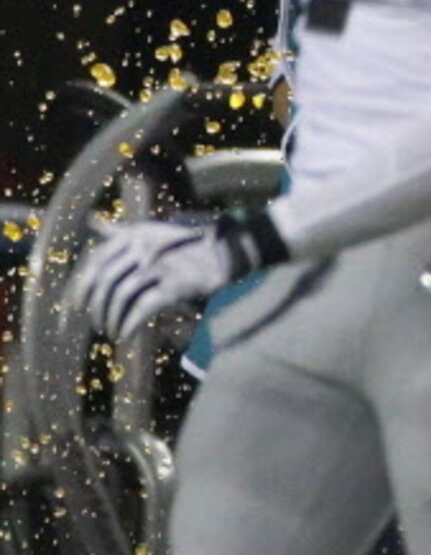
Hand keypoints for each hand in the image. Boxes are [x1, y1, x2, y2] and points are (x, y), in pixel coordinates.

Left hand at [73, 216, 267, 341]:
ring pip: (121, 295)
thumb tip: (91, 220)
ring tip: (111, 332)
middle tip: (96, 324)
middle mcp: (143, 246)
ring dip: (111, 318)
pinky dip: (129, 324)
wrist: (231, 249)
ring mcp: (160, 265)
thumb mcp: (151, 230)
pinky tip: (126, 334)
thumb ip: (120, 230)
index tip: (75, 306)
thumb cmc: (189, 242)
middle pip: (106, 280)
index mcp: (134, 233)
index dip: (81, 286)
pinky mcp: (176, 285)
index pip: (96, 261)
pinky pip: (143, 307)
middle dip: (95, 307)